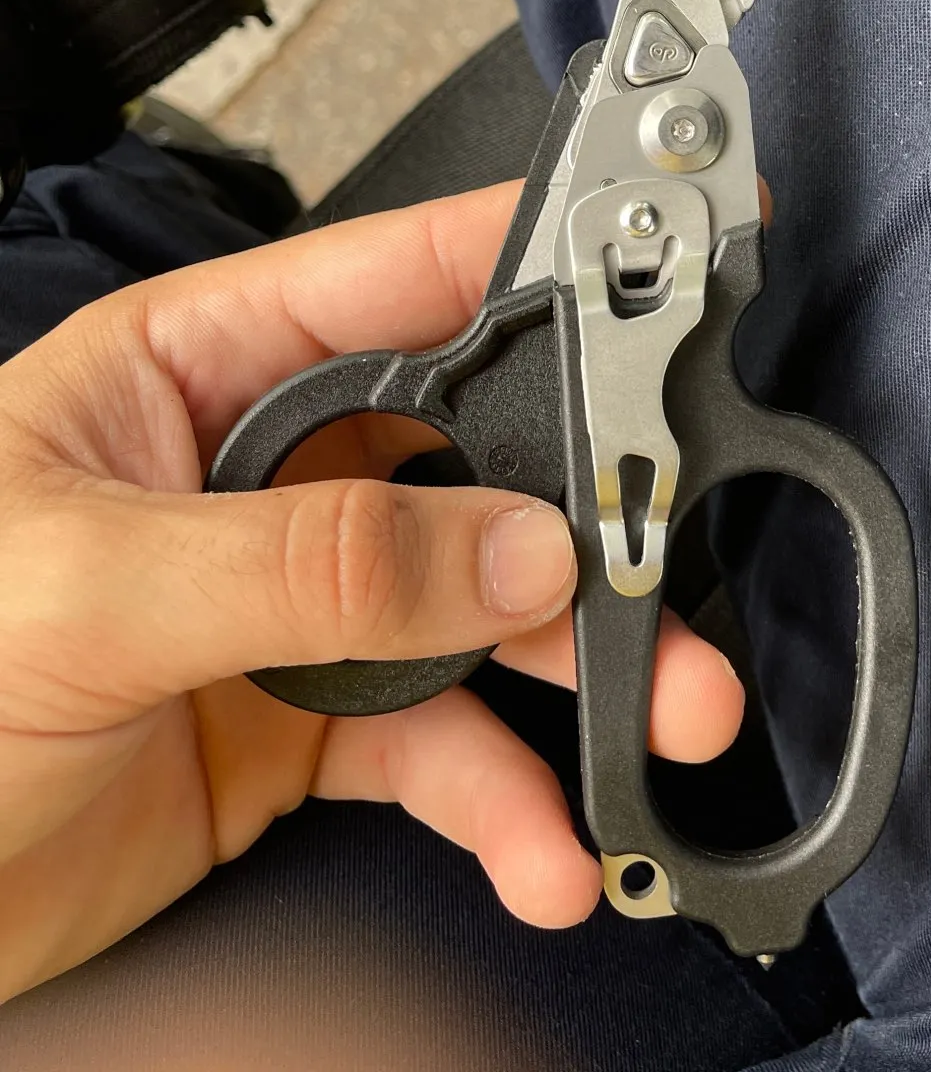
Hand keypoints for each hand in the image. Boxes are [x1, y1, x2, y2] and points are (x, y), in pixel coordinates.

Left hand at [0, 183, 743, 1000]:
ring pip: (483, 609)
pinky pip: (443, 741)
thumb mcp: (89, 589)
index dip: (540, 259)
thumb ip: (308, 560)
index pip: (396, 280)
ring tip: (651, 726)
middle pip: (475, 459)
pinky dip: (506, 796)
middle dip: (589, 518)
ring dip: (579, 675)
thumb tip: (508, 544)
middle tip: (669, 575)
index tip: (666, 258)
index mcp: (195, 368)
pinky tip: (539, 843)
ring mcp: (291, 599)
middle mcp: (262, 469)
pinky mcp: (305, 721)